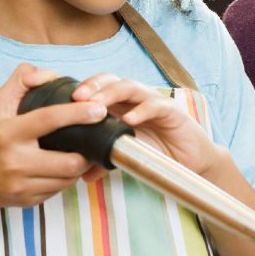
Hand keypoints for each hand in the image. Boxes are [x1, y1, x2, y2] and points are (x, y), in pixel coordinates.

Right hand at [0, 64, 108, 209]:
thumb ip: (21, 80)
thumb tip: (49, 74)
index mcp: (8, 132)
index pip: (49, 119)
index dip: (78, 113)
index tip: (99, 110)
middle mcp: (14, 160)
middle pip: (69, 161)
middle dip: (86, 153)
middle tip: (91, 142)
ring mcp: (20, 184)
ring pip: (67, 179)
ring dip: (78, 167)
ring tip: (78, 155)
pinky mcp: (26, 200)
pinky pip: (58, 191)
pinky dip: (64, 180)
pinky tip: (59, 170)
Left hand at [71, 73, 222, 179]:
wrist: (191, 161)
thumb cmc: (157, 152)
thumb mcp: (126, 156)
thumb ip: (105, 161)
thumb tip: (82, 175)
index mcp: (120, 105)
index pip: (97, 87)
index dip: (80, 87)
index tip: (62, 97)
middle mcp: (134, 99)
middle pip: (110, 80)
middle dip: (92, 86)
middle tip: (76, 98)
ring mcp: (153, 102)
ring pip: (130, 87)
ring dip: (111, 93)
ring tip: (96, 105)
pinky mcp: (172, 111)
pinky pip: (155, 105)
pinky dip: (142, 110)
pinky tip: (129, 120)